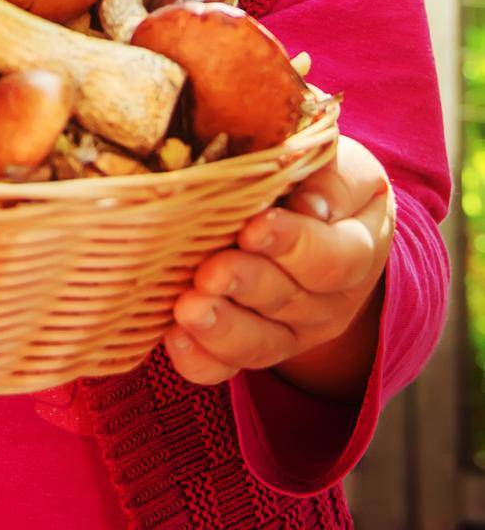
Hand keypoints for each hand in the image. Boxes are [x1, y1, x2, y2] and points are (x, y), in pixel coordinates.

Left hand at [163, 133, 394, 391]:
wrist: (327, 223)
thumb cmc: (326, 182)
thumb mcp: (345, 167)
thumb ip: (333, 180)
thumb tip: (310, 206)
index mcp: (358, 249)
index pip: (333, 258)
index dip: (293, 244)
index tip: (252, 226)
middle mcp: (328, 301)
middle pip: (289, 300)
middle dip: (245, 285)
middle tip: (208, 272)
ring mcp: (292, 330)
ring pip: (260, 341)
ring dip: (220, 327)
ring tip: (186, 309)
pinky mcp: (257, 346)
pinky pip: (230, 365)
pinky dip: (203, 359)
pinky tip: (175, 339)